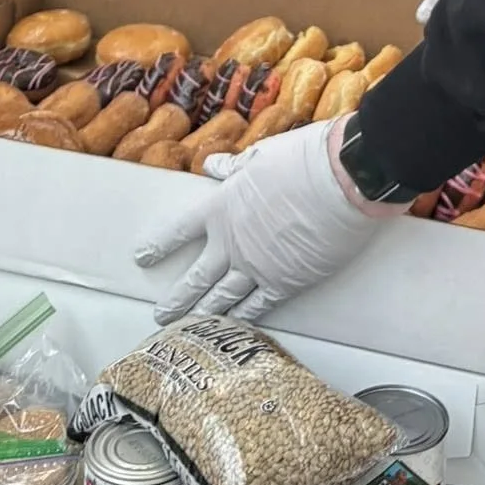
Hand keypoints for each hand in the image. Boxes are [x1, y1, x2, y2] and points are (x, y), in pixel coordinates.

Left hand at [135, 118, 387, 322]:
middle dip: (177, 298)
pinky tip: (233, 329)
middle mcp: (233, 243)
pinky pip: (259, 307)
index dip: (160, 244)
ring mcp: (257, 267)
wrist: (342, 181)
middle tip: (160, 316)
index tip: (142, 257)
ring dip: (204, 314)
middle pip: (197, 277)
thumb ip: (233, 167)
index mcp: (222, 207)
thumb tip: (212, 166)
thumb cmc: (302, 159)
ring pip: (223, 298)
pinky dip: (244, 320)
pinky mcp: (286, 282)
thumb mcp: (261, 155)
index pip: (181, 229)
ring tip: (188, 329)